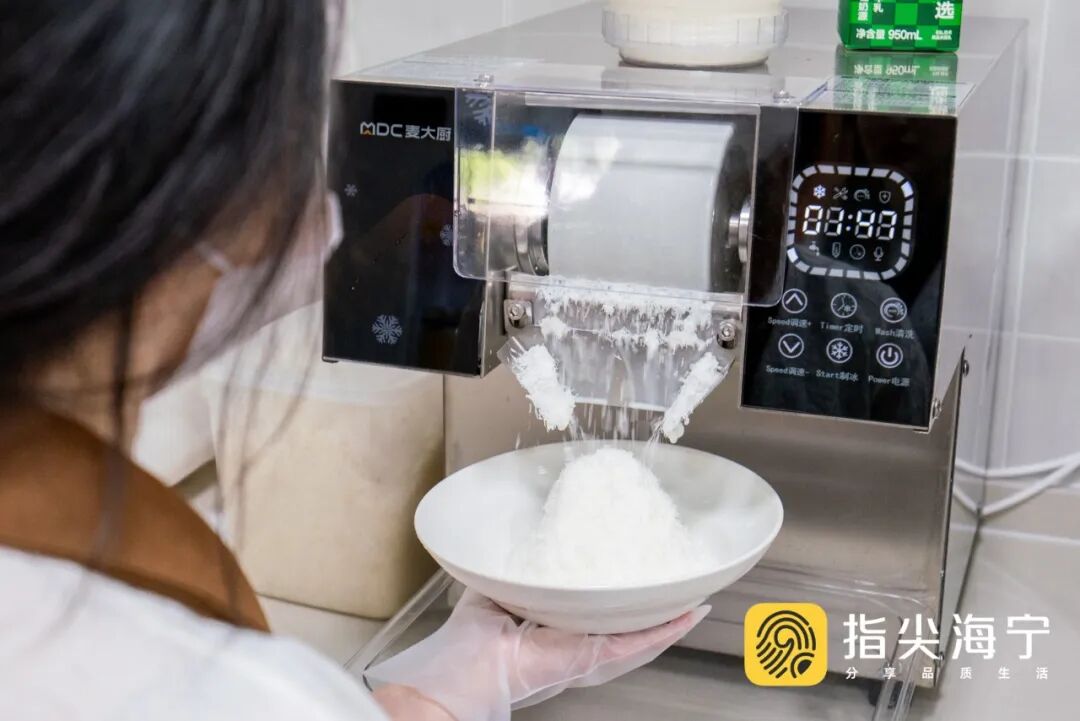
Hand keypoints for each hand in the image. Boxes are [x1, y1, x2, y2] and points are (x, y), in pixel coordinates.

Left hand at [367, 590, 708, 720]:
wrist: (459, 679)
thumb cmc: (465, 646)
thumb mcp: (491, 589)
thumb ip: (508, 568)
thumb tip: (514, 538)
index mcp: (551, 623)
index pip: (590, 604)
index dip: (613, 585)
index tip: (633, 561)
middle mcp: (574, 638)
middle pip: (621, 619)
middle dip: (650, 601)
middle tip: (676, 576)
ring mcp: (587, 650)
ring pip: (638, 632)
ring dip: (667, 614)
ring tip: (693, 594)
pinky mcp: (591, 657)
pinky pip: (635, 643)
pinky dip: (665, 629)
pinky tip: (687, 612)